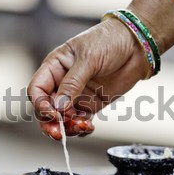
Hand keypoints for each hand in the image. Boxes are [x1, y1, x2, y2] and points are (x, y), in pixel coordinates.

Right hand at [27, 17, 148, 139]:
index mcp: (54, 67)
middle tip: (59, 134)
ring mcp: (76, 95)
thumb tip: (59, 107)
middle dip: (50, 123)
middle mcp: (61, 83)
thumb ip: (73, 83)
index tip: (53, 114)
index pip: (37, 90)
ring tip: (82, 127)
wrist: (136, 44)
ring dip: (68, 127)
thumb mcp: (88, 59)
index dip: (40, 104)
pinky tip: (89, 127)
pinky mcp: (91, 104)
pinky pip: (80, 121)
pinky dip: (82, 128)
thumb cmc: (108, 40)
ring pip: (62, 119)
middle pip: (46, 109)